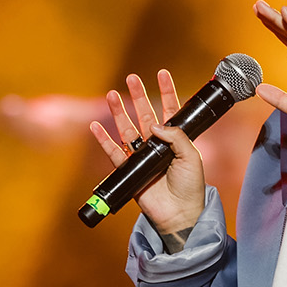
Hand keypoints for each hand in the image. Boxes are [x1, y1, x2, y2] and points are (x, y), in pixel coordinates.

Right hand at [88, 69, 204, 245]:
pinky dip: (103, 140)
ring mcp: (143, 157)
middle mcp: (158, 145)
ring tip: (111, 94)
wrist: (180, 213)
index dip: (166, 91)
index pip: (170, 110)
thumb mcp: (191, 156)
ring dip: (118, 112)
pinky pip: (114, 153)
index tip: (162, 73)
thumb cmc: (191, 186)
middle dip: (138, 96)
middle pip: (145, 115)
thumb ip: (176, 137)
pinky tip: (95, 127)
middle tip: (132, 78)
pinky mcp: (130, 170)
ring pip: (127, 129)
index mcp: (176, 140)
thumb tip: (153, 125)